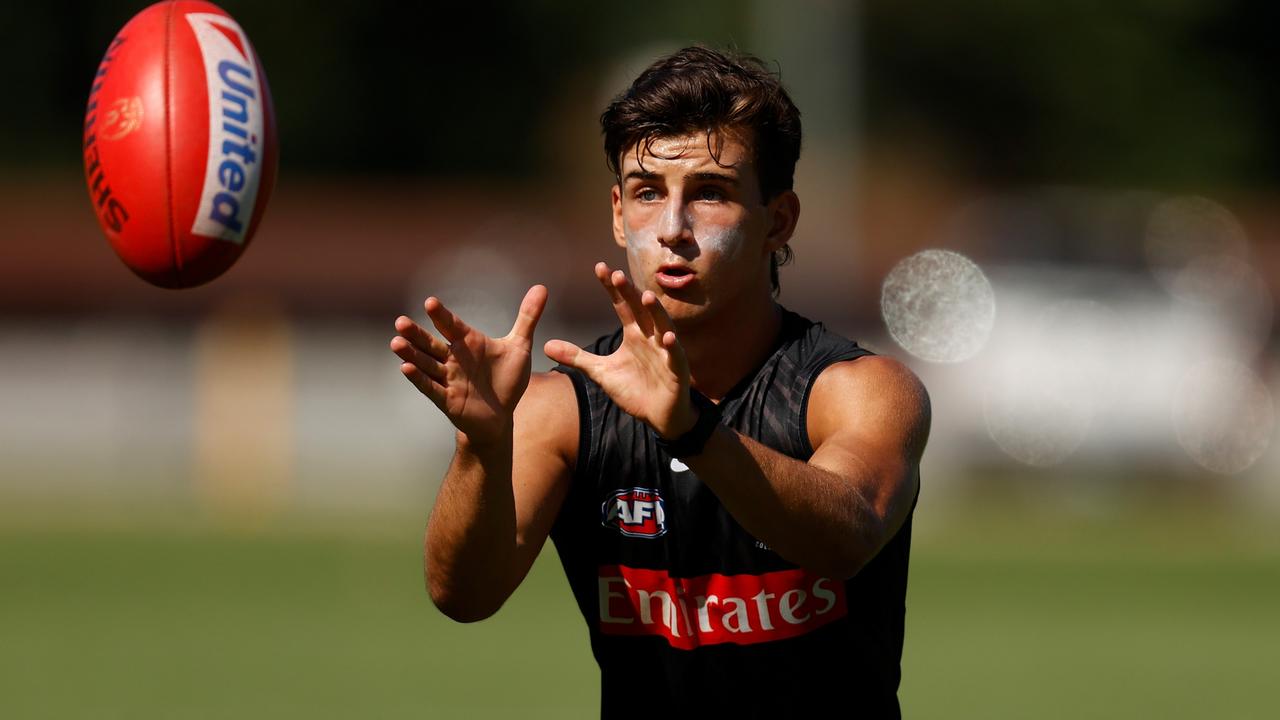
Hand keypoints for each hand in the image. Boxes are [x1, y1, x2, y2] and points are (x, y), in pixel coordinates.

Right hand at [391, 285, 546, 445]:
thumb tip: (541, 287)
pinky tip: (405, 368)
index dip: (442, 315)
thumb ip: (527, 318)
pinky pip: (430, 388)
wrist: (502, 416)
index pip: (451, 325)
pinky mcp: (447, 399)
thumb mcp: (520, 347)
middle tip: (400, 322)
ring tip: (396, 343)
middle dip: (415, 334)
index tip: (431, 302)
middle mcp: (453, 358)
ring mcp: (448, 379)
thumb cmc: (507, 380)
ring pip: (425, 364)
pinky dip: (419, 379)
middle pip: (430, 343)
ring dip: (411, 354)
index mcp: (468, 342)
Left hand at [544, 263, 696, 438]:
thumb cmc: (635, 389)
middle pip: (640, 310)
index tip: (599, 268)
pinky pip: (675, 356)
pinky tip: (669, 337)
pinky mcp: (677, 369)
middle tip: (617, 275)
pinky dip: (673, 346)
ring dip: (656, 312)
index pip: (622, 305)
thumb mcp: (601, 373)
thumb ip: (577, 357)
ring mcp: (665, 351)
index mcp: (634, 333)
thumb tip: (546, 345)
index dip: (612, 288)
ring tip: (646, 297)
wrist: (659, 416)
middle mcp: (651, 336)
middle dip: (630, 293)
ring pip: (662, 327)